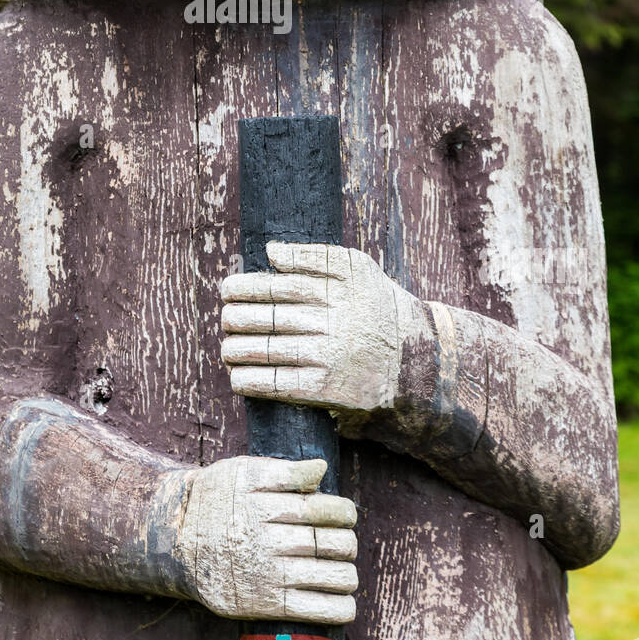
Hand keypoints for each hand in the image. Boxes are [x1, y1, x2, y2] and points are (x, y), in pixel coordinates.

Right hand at [172, 455, 356, 622]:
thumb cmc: (215, 500)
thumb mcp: (242, 473)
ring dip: (348, 575)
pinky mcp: (266, 603)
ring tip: (346, 571)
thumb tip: (321, 468)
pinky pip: (314, 609)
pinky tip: (346, 603)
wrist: (175, 542)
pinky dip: (338, 608)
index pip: (321, 510)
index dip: (343, 512)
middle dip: (347, 542)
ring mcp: (268, 574)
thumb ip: (284, 471)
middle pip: (330, 543)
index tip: (346, 514)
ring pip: (329, 576)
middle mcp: (268, 541)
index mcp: (265, 505)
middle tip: (344, 543)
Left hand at [221, 241, 423, 416]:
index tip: (227, 289)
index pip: (279, 286)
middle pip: (270, 318)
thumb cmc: (377, 306)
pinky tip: (237, 377)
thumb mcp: (357, 268)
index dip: (246, 287)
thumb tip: (272, 252)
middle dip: (236, 318)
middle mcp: (330, 322)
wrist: (413, 358)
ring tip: (226, 348)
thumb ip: (315, 256)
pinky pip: (280, 384)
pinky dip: (253, 381)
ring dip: (237, 350)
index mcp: (335, 289)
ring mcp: (327, 356)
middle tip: (225, 318)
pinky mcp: (326, 387)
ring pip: (269, 351)